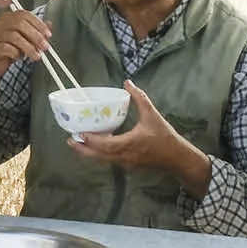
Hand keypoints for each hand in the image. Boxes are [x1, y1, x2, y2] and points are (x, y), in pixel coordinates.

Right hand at [0, 8, 51, 87]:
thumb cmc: (8, 49)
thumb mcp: (24, 39)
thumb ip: (35, 31)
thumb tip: (49, 24)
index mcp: (8, 18)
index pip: (25, 15)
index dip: (38, 23)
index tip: (48, 34)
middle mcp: (0, 23)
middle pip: (20, 24)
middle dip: (35, 36)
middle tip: (45, 47)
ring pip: (14, 36)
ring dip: (29, 47)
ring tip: (37, 56)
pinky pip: (6, 48)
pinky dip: (16, 53)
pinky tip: (19, 58)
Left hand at [68, 83, 210, 196]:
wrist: (176, 157)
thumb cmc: (164, 136)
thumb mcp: (152, 114)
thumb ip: (139, 97)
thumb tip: (127, 82)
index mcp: (129, 144)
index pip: (106, 145)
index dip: (91, 140)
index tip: (80, 133)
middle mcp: (125, 156)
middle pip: (98, 156)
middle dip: (83, 149)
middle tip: (70, 141)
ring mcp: (126, 163)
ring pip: (103, 160)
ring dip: (89, 153)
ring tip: (78, 143)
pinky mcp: (128, 164)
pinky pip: (109, 160)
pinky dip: (99, 155)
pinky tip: (95, 146)